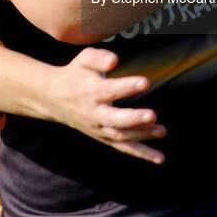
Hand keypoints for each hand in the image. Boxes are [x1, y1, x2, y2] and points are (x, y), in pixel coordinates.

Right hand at [46, 47, 165, 163]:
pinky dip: (141, 154)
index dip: (127, 87)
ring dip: (142, 136)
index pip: (110, 90)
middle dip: (133, 119)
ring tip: (162, 131)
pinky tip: (160, 158)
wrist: (54, 99)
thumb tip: (114, 60)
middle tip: (152, 116)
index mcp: (91, 92)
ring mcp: (99, 128)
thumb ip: (99, 57)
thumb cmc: (75, 74)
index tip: (145, 82)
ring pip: (120, 136)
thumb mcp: (83, 60)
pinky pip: (123, 147)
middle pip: (114, 119)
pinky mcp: (104, 138)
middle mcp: (94, 113)